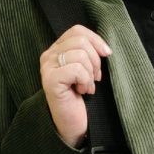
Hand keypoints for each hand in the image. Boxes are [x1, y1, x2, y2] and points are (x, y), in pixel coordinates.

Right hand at [41, 26, 111, 147]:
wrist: (72, 123)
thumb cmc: (81, 96)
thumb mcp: (87, 69)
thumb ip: (89, 53)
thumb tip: (105, 49)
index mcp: (56, 49)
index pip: (77, 30)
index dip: (96, 40)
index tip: (106, 55)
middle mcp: (48, 56)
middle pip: (80, 40)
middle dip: (95, 60)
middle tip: (94, 78)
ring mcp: (47, 68)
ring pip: (80, 54)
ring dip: (90, 74)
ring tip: (86, 87)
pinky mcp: (50, 80)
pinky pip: (77, 69)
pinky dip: (85, 81)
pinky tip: (82, 92)